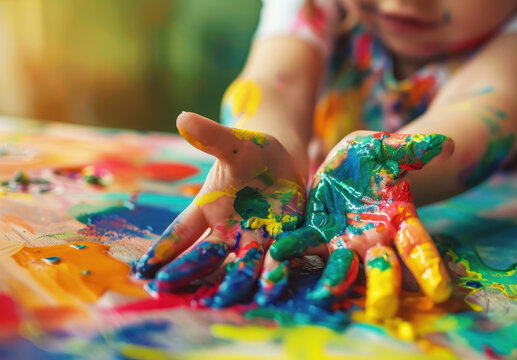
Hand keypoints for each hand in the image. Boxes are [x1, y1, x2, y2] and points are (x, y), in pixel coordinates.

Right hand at [135, 112, 305, 306]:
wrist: (284, 160)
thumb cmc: (250, 152)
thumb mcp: (232, 144)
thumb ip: (210, 137)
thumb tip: (183, 118)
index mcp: (207, 208)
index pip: (181, 231)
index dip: (164, 248)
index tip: (143, 270)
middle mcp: (228, 230)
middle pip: (206, 254)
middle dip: (189, 271)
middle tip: (169, 288)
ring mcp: (256, 236)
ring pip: (242, 263)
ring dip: (235, 281)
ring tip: (226, 300)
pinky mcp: (285, 238)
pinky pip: (278, 258)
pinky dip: (275, 273)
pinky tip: (273, 290)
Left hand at [270, 131, 453, 319]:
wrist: (344, 167)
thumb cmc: (373, 160)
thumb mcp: (389, 150)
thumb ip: (414, 150)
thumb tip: (447, 144)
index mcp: (399, 221)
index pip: (418, 247)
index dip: (430, 268)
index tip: (441, 292)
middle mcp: (373, 240)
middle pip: (382, 268)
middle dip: (382, 289)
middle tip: (384, 311)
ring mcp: (342, 242)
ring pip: (341, 268)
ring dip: (333, 282)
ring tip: (323, 297)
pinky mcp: (315, 236)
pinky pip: (303, 247)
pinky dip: (290, 253)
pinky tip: (276, 260)